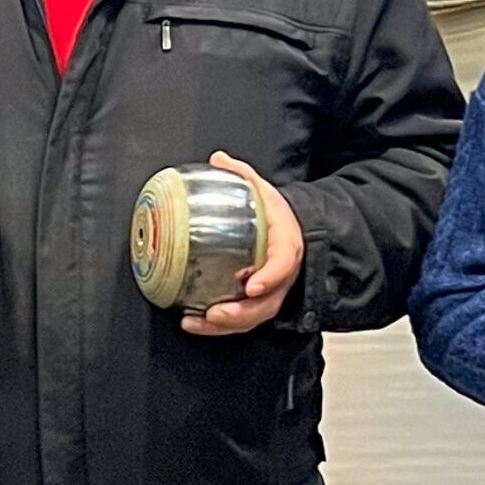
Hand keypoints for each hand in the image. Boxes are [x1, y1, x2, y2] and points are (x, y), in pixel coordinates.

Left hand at [180, 153, 302, 336]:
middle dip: (240, 313)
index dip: (269, 277)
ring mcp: (270, 293)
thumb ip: (242, 176)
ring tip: (195, 321)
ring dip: (224, 325)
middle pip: (266, 303)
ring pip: (252, 317)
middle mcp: (281, 277)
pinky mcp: (256, 303)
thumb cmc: (276, 215)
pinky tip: (193, 321)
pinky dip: (218, 326)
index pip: (283, 266)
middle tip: (214, 313)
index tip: (251, 285)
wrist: (291, 231)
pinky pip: (241, 320)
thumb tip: (218, 159)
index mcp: (286, 247)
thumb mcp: (263, 191)